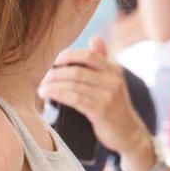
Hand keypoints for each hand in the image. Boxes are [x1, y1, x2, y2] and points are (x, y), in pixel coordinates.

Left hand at [40, 37, 150, 157]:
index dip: (68, 56)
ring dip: (53, 85)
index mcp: (115, 70)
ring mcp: (108, 96)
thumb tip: (95, 38)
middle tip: (41, 77)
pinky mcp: (101, 111)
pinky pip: (75, 99)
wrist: (128, 133)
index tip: (53, 61)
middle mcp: (114, 80)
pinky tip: (47, 95)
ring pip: (74, 84)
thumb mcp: (112, 82)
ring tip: (41, 88)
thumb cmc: (115, 107)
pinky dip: (58, 95)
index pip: (89, 55)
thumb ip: (103, 61)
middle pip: (78, 71)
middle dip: (55, 73)